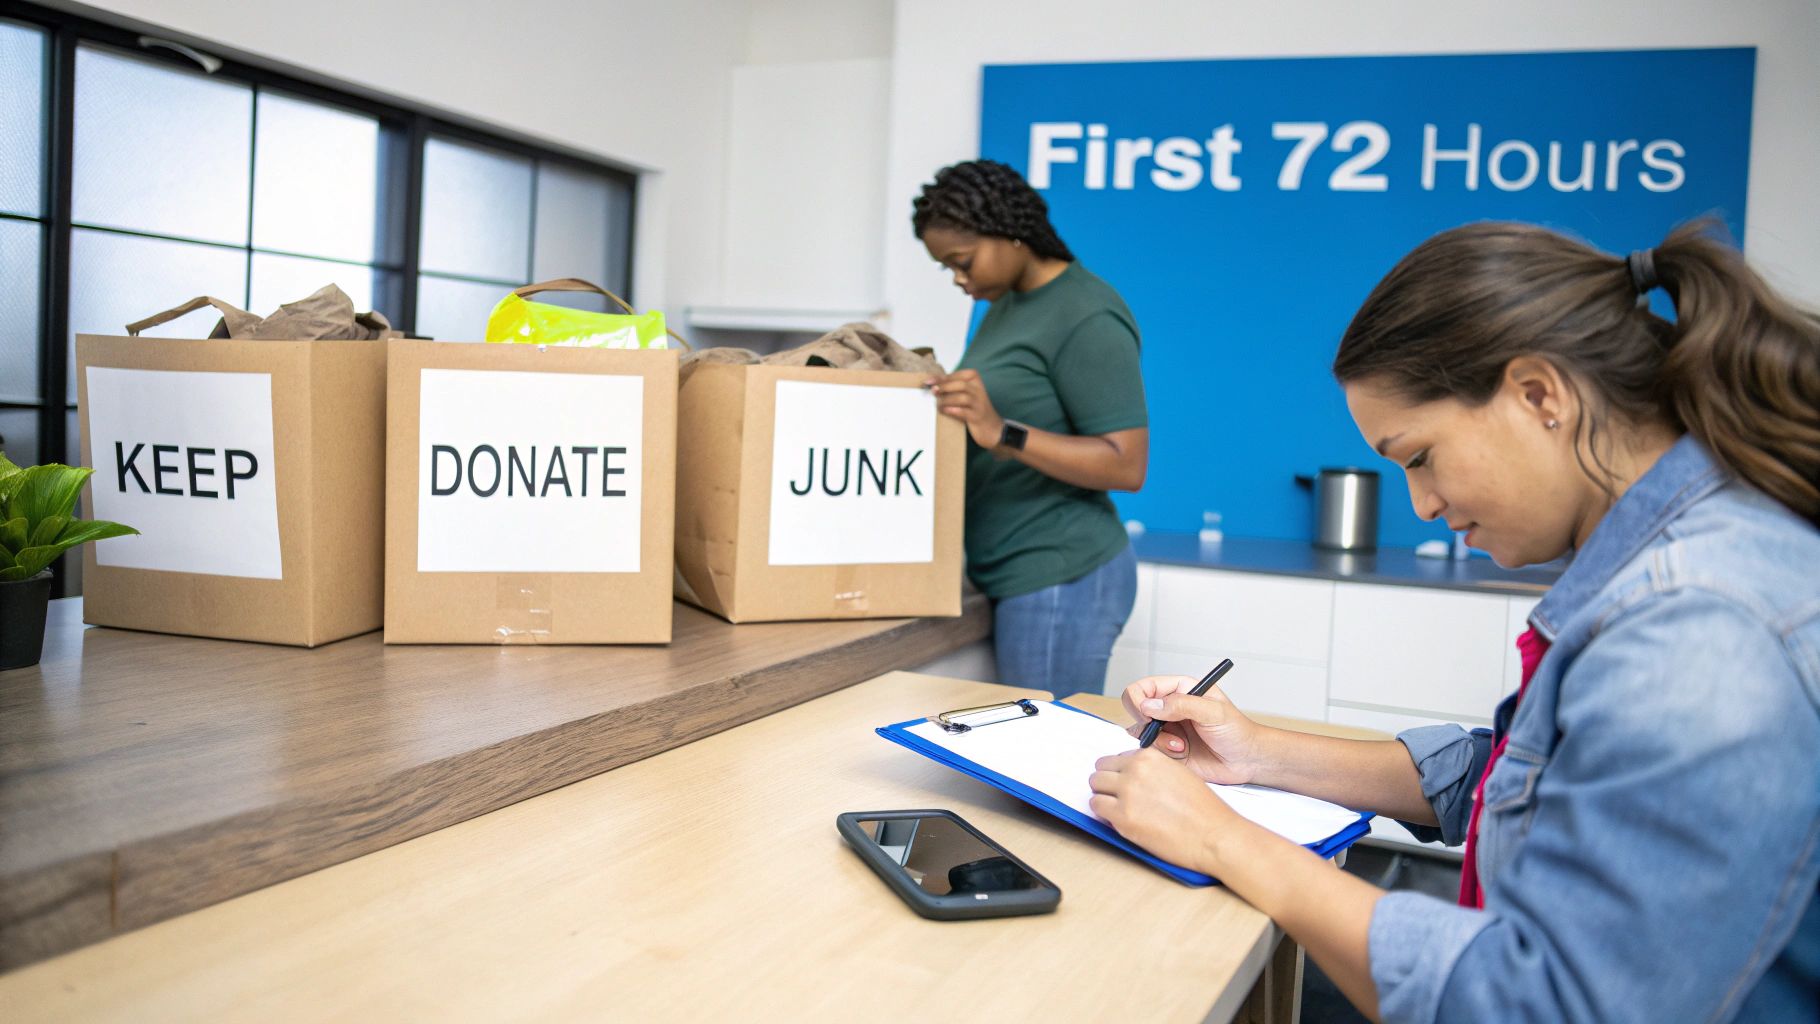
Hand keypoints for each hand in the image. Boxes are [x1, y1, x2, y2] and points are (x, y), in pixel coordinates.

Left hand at [924, 369, 1004, 448]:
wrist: (994, 430)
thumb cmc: (976, 411)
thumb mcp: (968, 396)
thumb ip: (955, 388)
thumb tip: (934, 385)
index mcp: (976, 382)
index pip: (959, 375)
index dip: (943, 377)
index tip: (929, 381)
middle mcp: (980, 391)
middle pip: (961, 385)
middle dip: (944, 387)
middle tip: (933, 391)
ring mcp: (980, 404)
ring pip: (963, 397)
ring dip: (947, 400)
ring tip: (938, 405)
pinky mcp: (977, 417)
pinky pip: (964, 412)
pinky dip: (953, 410)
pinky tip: (945, 411)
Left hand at [1088, 748, 1242, 873]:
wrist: (1214, 835)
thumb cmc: (1203, 809)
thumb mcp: (1178, 773)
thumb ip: (1153, 770)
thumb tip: (1131, 775)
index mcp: (1149, 756)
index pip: (1117, 758)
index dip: (1121, 773)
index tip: (1125, 784)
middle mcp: (1135, 770)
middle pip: (1101, 769)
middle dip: (1108, 783)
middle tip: (1119, 797)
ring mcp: (1127, 793)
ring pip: (1095, 786)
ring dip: (1103, 796)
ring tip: (1119, 808)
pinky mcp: (1122, 818)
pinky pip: (1096, 807)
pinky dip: (1103, 813)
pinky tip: (1119, 819)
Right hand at [1120, 675, 1265, 784]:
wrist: (1247, 760)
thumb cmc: (1237, 730)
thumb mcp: (1214, 712)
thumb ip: (1181, 705)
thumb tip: (1149, 705)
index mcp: (1178, 690)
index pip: (1142, 688)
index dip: (1138, 700)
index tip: (1148, 715)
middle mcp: (1168, 708)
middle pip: (1135, 711)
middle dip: (1147, 725)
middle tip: (1165, 732)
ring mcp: (1167, 730)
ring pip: (1140, 734)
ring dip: (1158, 742)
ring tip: (1181, 746)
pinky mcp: (1168, 751)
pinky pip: (1150, 753)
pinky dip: (1162, 755)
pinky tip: (1183, 754)